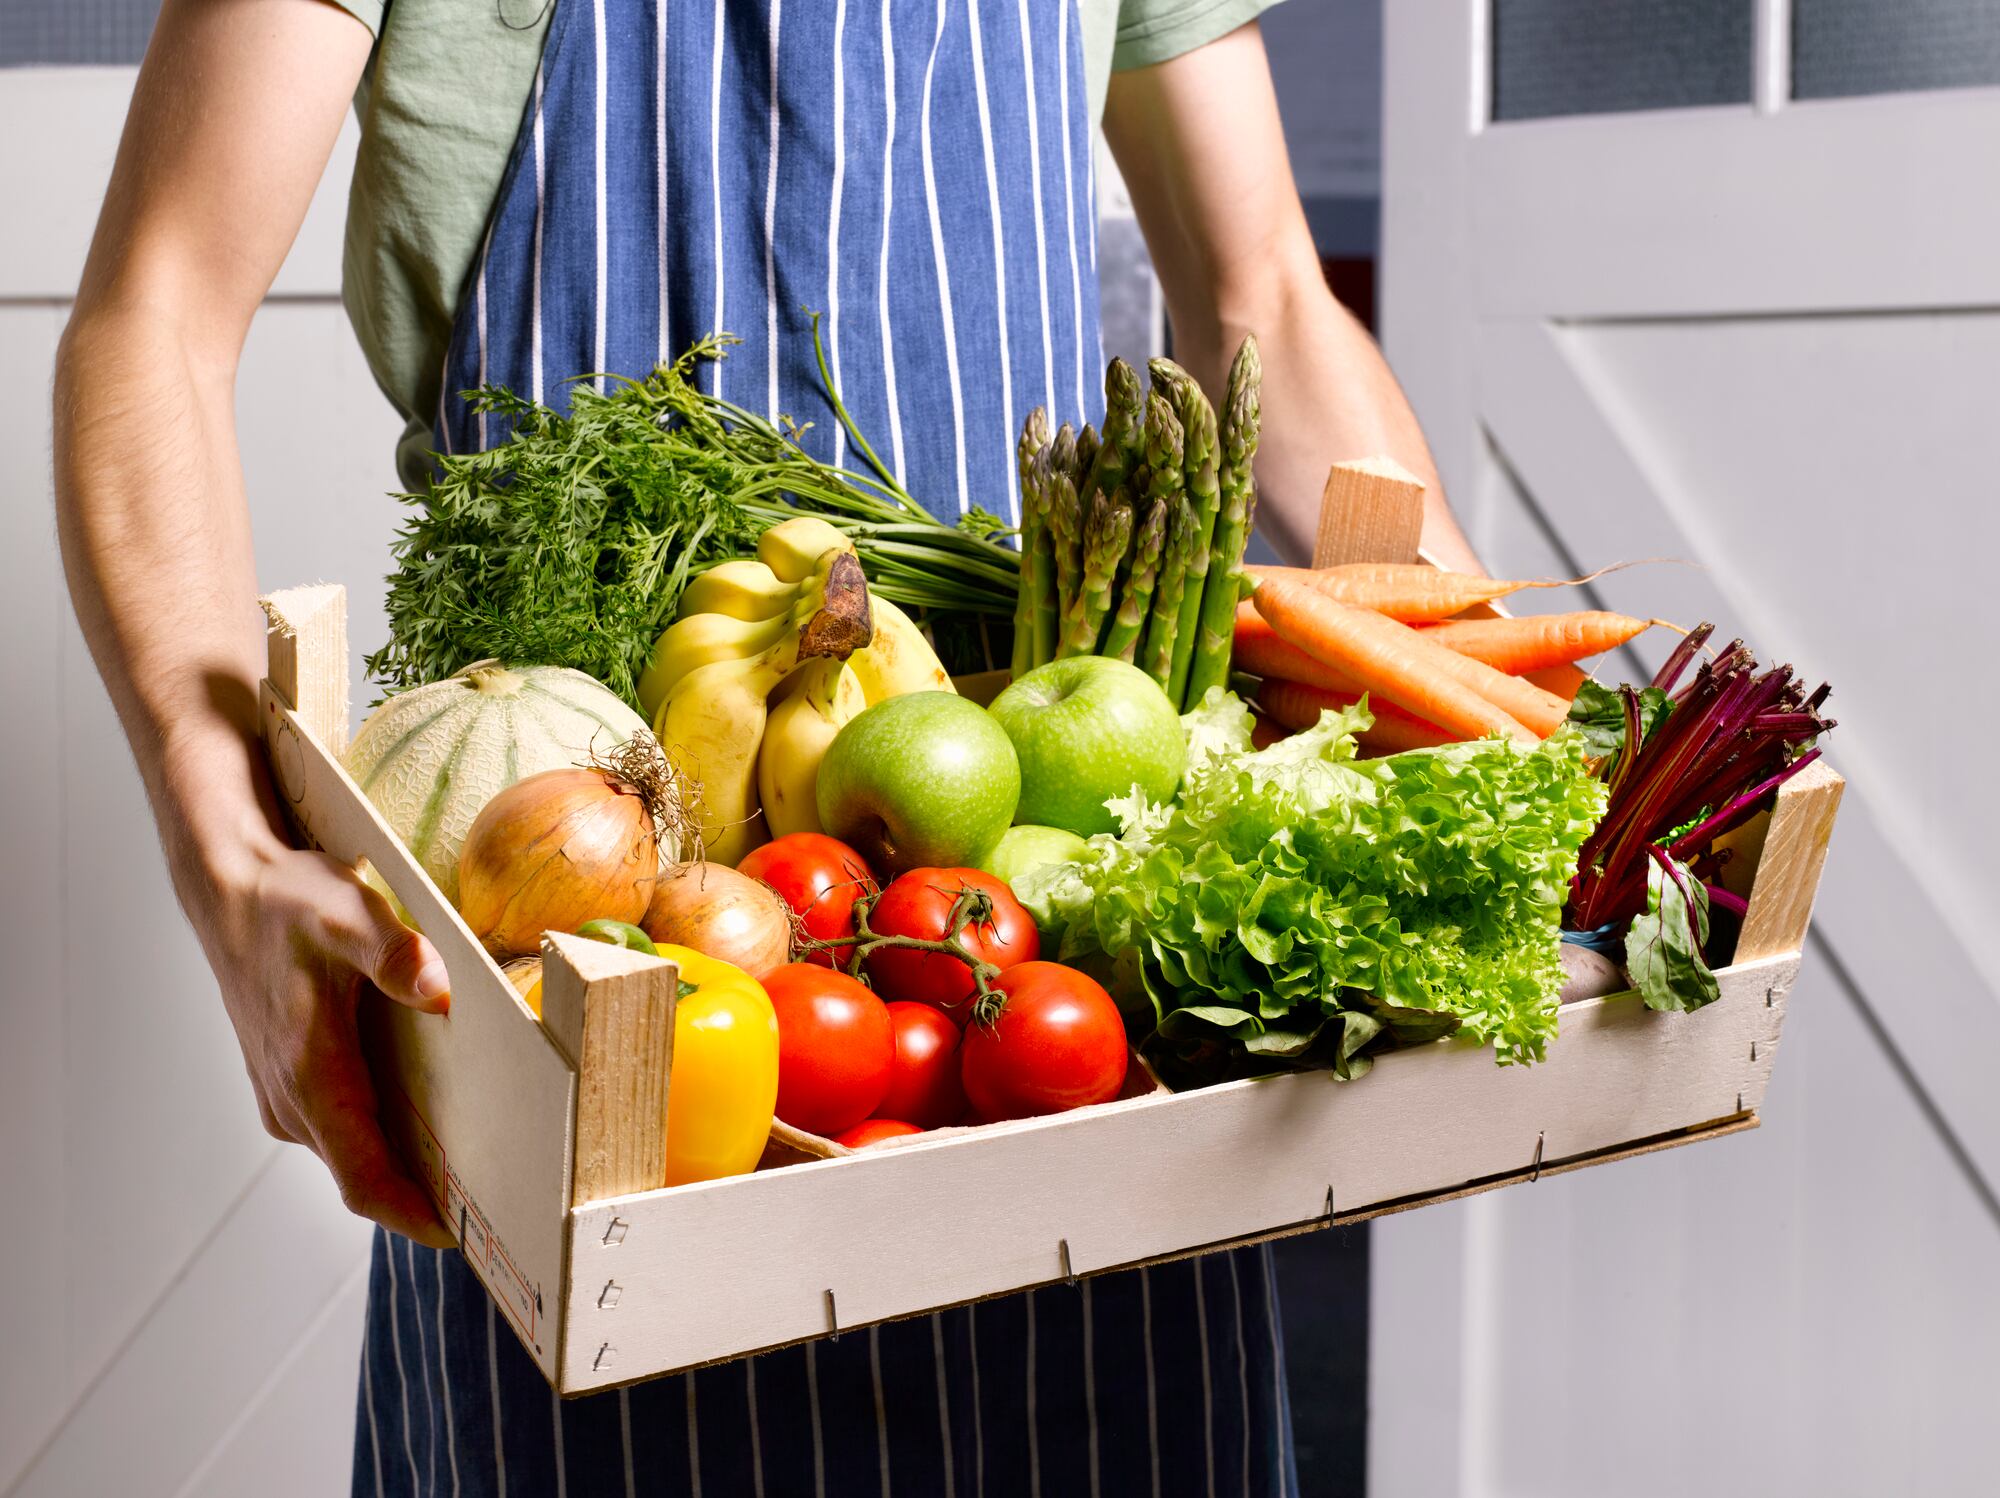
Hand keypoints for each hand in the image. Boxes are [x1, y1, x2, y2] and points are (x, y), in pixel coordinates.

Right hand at [201, 836, 456, 1247]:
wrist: (231, 892)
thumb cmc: (289, 904)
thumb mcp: (346, 912)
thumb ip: (392, 951)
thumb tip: (437, 988)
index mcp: (311, 1077)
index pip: (363, 1177)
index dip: (410, 1214)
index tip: (462, 1235)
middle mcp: (294, 1102)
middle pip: (366, 1177)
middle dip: (426, 1199)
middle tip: (502, 1207)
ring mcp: (289, 1098)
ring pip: (355, 1155)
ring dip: (408, 1170)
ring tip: (484, 1170)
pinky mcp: (292, 1084)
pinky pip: (345, 1131)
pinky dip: (387, 1139)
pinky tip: (440, 1120)